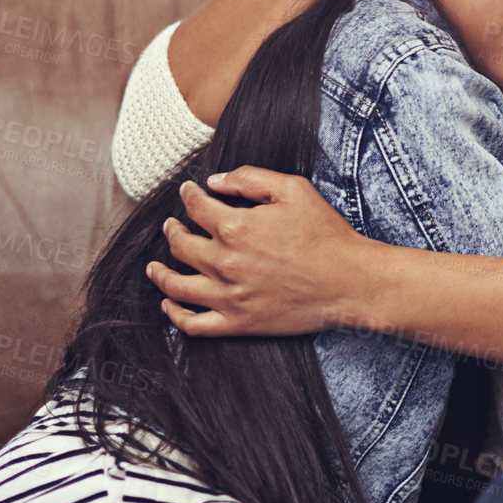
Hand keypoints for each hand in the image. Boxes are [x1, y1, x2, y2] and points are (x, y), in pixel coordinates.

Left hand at [147, 167, 375, 337]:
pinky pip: (193, 324)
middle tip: (170, 225)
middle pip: (181, 245)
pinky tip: (170, 303)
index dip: (188, 196)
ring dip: (160, 273)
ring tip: (153, 267)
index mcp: (235, 226)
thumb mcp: (293, 189)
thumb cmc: (325, 234)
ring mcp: (229, 296)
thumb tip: (215, 181)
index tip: (188, 191)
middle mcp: (224, 262)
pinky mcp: (238, 323)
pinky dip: (175, 314)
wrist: (349, 281)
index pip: (196, 207)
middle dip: (172, 230)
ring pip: (177, 285)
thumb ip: (250, 178)